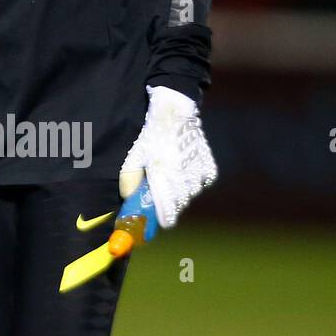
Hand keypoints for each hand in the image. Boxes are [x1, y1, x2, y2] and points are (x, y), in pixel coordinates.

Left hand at [119, 85, 217, 227]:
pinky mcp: (207, 165)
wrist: (174, 111)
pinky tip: (184, 169)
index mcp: (164, 178)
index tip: (157, 224)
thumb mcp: (134, 155)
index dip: (161, 221)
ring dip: (180, 192)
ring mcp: (198, 172)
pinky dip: (194, 180)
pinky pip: (202, 181)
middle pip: (177, 205)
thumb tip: (128, 199)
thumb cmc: (151, 134)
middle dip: (168, 204)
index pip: (167, 214)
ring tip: (172, 177)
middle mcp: (183, 178)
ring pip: (189, 194)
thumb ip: (129, 180)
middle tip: (160, 197)